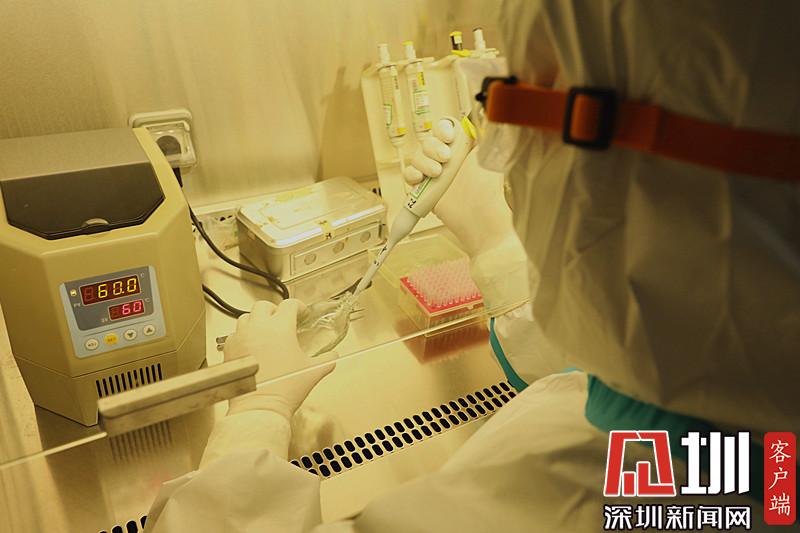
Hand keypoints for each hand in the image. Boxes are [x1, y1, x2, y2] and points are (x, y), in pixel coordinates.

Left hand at [224, 300, 335, 419]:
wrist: (259, 407)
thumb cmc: (285, 388)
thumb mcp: (313, 372)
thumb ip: (327, 360)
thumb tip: (332, 356)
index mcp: (281, 327)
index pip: (290, 304)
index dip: (298, 306)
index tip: (301, 313)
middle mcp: (258, 327)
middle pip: (264, 305)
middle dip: (274, 310)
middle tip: (281, 320)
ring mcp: (241, 337)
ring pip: (246, 317)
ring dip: (256, 320)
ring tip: (264, 332)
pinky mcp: (229, 349)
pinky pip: (235, 334)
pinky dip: (243, 336)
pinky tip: (251, 347)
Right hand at [403, 118, 515, 256]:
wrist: (478, 218)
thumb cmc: (488, 190)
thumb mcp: (490, 156)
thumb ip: (487, 135)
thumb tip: (487, 115)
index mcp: (462, 147)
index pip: (445, 128)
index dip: (442, 129)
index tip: (449, 137)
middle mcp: (447, 159)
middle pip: (428, 140)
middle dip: (433, 147)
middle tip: (446, 159)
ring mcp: (434, 174)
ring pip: (416, 156)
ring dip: (423, 162)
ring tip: (437, 174)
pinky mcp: (424, 189)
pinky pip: (409, 175)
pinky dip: (412, 175)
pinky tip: (421, 180)